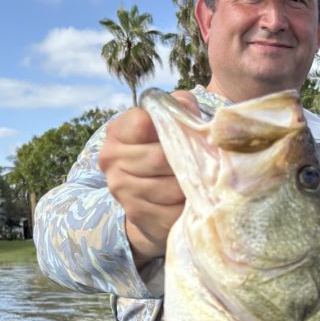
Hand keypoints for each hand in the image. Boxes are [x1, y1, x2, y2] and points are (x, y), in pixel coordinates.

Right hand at [98, 90, 198, 265]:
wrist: (151, 194)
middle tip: (208, 164)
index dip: (173, 129)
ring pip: (168, 187)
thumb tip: (188, 109)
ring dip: (192, 187)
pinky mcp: (135, 213)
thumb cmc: (164, 150)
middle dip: (188, 162)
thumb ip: (180, 107)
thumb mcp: (171, 121)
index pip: (144, 123)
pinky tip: (193, 203)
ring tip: (203, 183)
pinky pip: (170, 212)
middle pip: (160, 158)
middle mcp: (111, 158)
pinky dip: (188, 209)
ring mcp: (120, 188)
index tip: (188, 134)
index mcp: (118, 130)